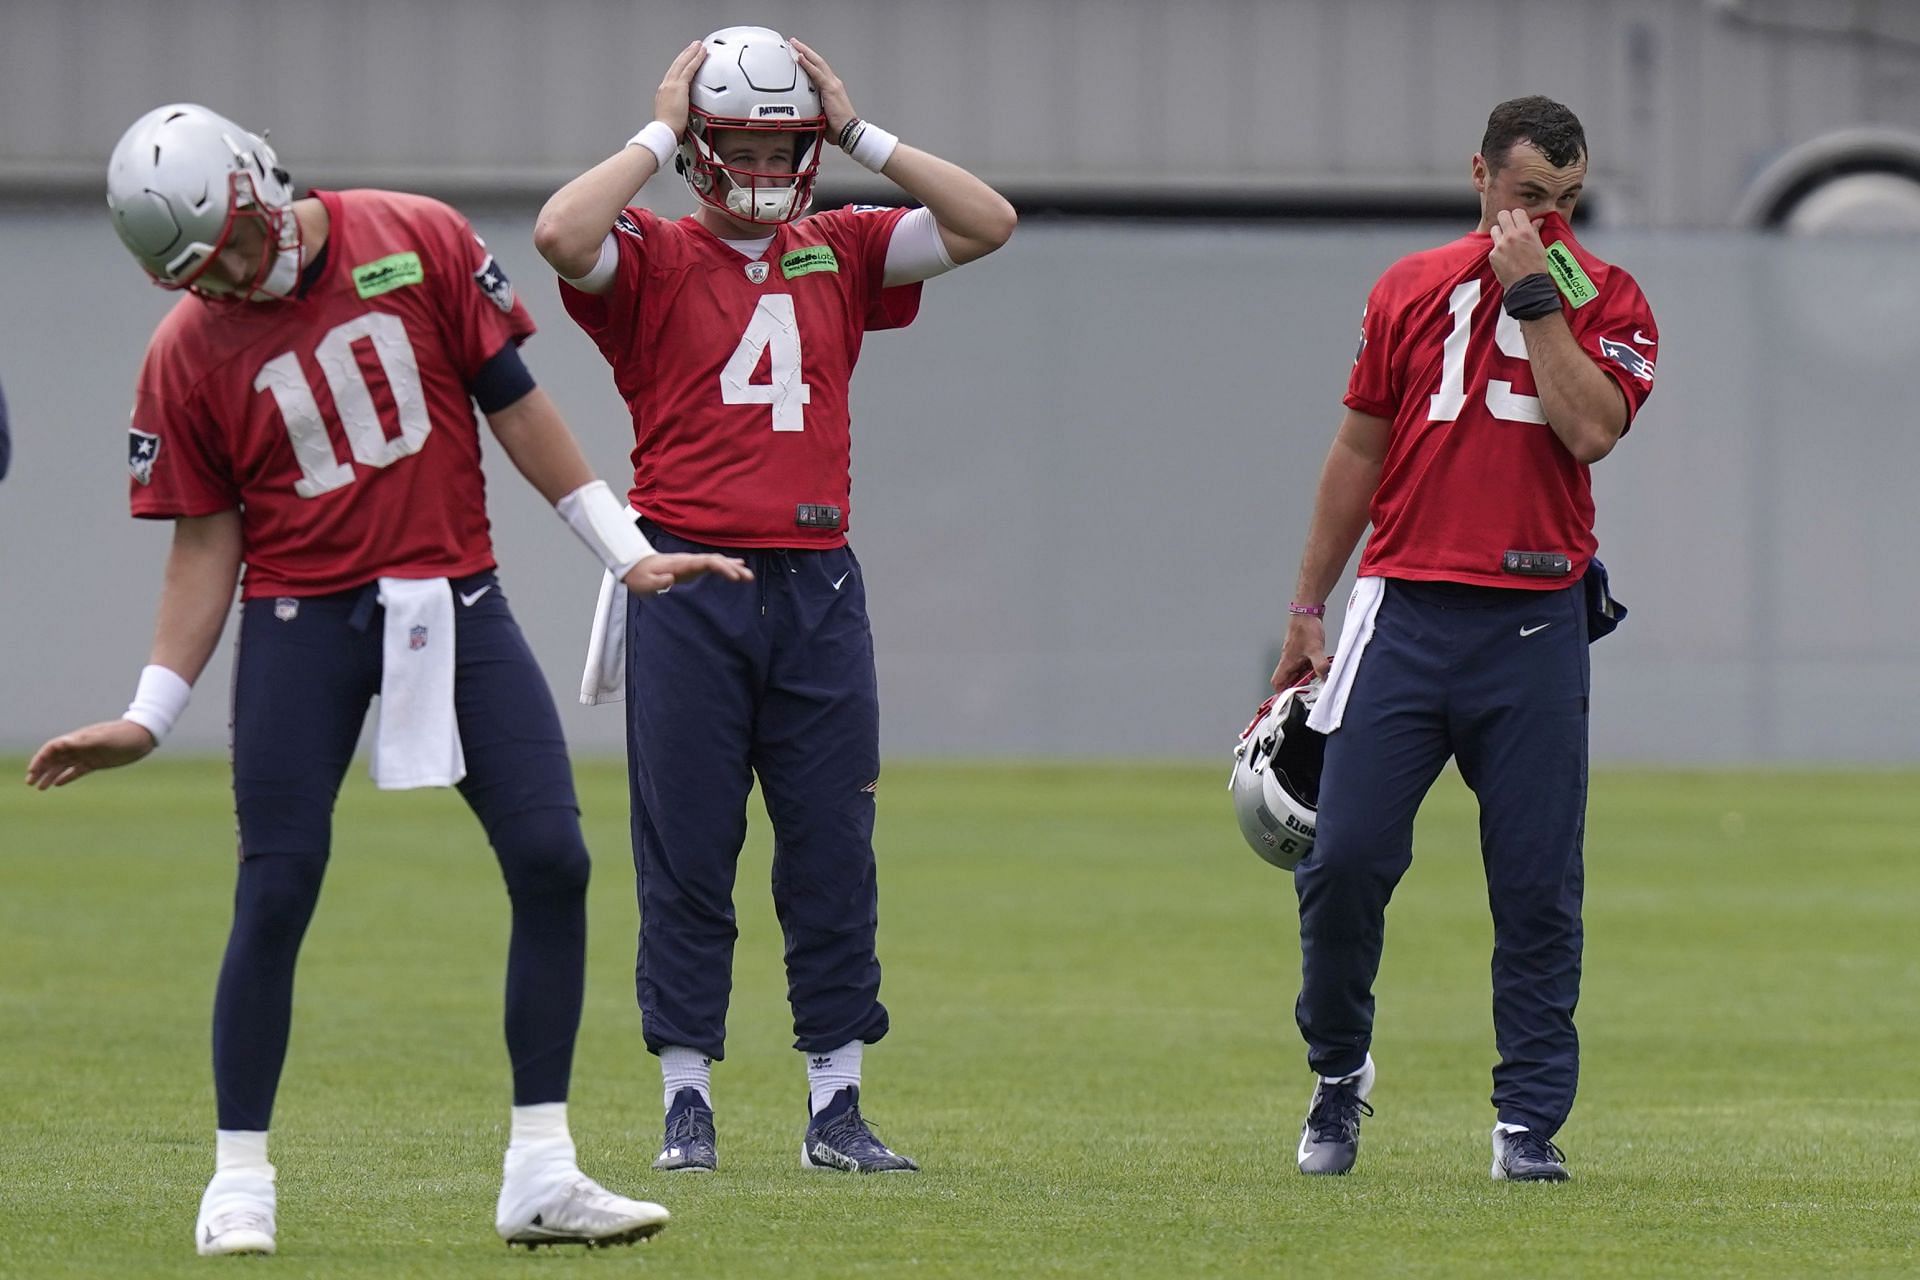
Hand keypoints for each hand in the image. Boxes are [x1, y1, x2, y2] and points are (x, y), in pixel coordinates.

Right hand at [25, 719, 156, 789]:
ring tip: (40, 788)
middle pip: (54, 758)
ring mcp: (88, 755)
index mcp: (78, 739)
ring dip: (50, 775)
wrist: (143, 736)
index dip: (40, 759)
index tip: (32, 771)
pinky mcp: (97, 762)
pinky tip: (58, 784)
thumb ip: (83, 742)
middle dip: (40, 769)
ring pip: (63, 766)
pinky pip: (77, 770)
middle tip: (30, 783)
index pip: (52, 749)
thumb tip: (62, 743)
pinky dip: (66, 777)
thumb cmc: (123, 735)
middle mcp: (80, 747)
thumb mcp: (103, 739)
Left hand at [621, 552, 753, 594]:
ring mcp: (691, 563)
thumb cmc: (640, 576)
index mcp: (681, 564)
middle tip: (748, 577)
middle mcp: (689, 560)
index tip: (734, 576)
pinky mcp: (692, 567)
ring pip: (716, 561)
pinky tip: (737, 569)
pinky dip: (725, 567)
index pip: (706, 562)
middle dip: (732, 568)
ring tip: (748, 576)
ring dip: (732, 568)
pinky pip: (712, 565)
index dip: (722, 567)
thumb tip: (671, 579)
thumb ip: (657, 582)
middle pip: (715, 560)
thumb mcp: (644, 583)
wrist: (636, 567)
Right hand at [654, 40, 707, 138]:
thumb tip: (688, 114)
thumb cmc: (668, 130)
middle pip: (677, 65)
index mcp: (664, 93)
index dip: (680, 64)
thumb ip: (680, 111)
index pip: (673, 74)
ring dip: (691, 53)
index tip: (685, 59)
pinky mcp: (679, 86)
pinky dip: (696, 59)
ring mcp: (671, 85)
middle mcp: (666, 86)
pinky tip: (702, 53)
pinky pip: (689, 69)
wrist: (664, 131)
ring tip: (698, 45)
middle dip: (685, 54)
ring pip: (683, 63)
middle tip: (693, 46)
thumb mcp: (673, 116)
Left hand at [789, 39, 857, 136]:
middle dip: (805, 50)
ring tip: (794, 44)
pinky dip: (807, 64)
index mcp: (831, 88)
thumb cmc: (837, 127)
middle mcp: (833, 83)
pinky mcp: (830, 89)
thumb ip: (812, 108)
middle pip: (817, 61)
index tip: (798, 54)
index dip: (808, 60)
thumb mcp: (821, 115)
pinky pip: (816, 73)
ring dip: (805, 52)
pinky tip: (800, 57)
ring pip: (817, 63)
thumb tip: (801, 111)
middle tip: (794, 42)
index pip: (818, 69)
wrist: (848, 132)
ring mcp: (833, 84)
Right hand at [1270, 615, 1331, 691]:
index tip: (1292, 698)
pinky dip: (1310, 667)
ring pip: (1297, 672)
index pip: (1277, 683)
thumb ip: (1320, 666)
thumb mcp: (1315, 650)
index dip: (1282, 693)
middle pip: (1288, 680)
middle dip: (1298, 686)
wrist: (1307, 611)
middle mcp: (1288, 660)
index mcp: (1287, 662)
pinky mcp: (1302, 650)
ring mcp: (1295, 655)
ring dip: (1306, 676)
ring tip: (1317, 677)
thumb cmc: (1306, 627)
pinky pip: (1304, 663)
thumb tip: (1325, 679)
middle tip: (1311, 689)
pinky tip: (1320, 665)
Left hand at [1488, 208, 1549, 286]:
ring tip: (1506, 241)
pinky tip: (1505, 256)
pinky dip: (1498, 249)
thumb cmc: (1537, 267)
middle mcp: (1511, 236)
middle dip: (1506, 219)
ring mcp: (1500, 245)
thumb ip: (1535, 231)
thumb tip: (1538, 220)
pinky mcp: (1493, 255)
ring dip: (1500, 233)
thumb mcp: (1540, 246)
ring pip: (1494, 229)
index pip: (1517, 212)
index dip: (1518, 216)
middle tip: (1509, 226)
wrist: (1527, 285)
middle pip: (1502, 215)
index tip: (1519, 221)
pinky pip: (1493, 246)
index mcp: (1525, 232)